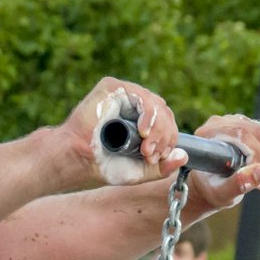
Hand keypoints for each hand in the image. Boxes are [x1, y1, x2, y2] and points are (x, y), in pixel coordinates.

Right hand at [62, 77, 186, 187]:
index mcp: (141, 121)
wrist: (76, 159)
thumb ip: (161, 167)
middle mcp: (134, 105)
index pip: (166, 124)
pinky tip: (143, 131)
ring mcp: (124, 95)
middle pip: (164, 113)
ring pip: (156, 104)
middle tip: (150, 154)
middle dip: (164, 136)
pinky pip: (141, 95)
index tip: (155, 158)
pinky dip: (147, 113)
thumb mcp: (138, 171)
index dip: (168, 140)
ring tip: (146, 146)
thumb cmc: (102, 165)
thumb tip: (183, 156)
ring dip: (158, 128)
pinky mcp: (112, 87)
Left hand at [186, 114, 259, 212]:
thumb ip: (239, 183)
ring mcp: (232, 122)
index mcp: (209, 134)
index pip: (243, 134)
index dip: (258, 155)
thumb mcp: (221, 191)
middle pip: (256, 132)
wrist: (205, 185)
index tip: (257, 180)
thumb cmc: (209, 189)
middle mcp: (219, 123)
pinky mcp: (244, 125)